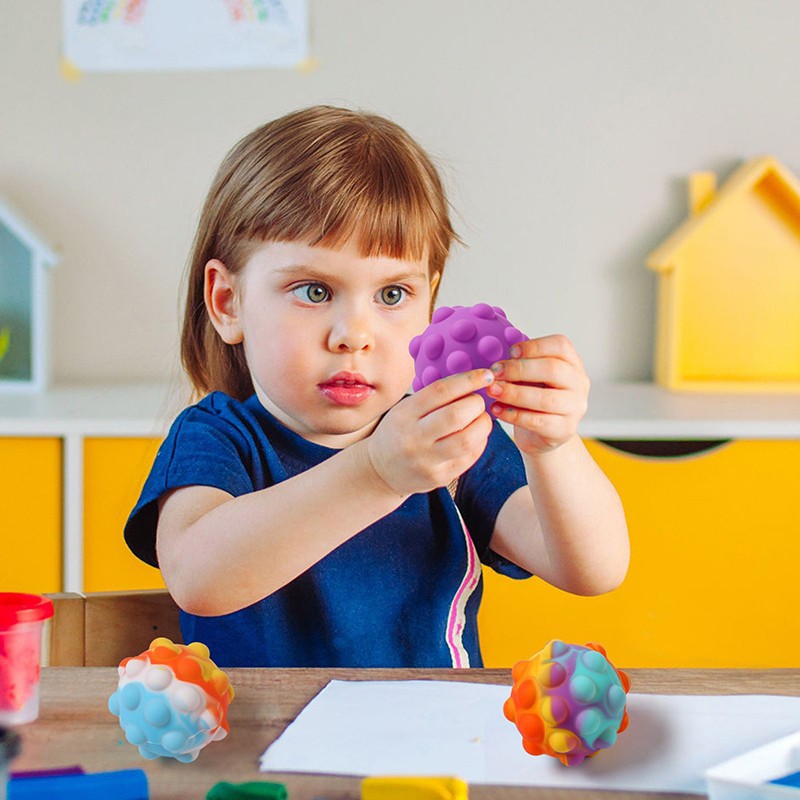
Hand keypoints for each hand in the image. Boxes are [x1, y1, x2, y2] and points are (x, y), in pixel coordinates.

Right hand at [367, 368, 494, 495]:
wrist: (382, 470)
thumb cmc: (399, 432)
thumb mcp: (405, 409)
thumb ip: (433, 397)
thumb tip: (472, 380)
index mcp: (405, 414)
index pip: (441, 391)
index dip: (468, 380)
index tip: (485, 375)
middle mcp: (414, 438)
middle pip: (456, 416)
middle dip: (476, 403)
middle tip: (478, 401)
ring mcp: (426, 461)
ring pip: (467, 440)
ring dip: (483, 424)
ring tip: (480, 418)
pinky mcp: (439, 477)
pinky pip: (469, 457)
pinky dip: (480, 442)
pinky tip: (476, 435)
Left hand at [486, 334, 588, 454]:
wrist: (541, 434)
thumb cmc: (534, 399)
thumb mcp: (531, 377)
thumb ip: (521, 366)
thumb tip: (498, 364)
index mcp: (572, 363)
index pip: (560, 345)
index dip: (534, 346)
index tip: (511, 352)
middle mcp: (579, 383)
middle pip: (553, 369)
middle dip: (519, 369)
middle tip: (495, 372)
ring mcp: (575, 408)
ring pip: (545, 398)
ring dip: (514, 393)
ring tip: (492, 390)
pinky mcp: (564, 430)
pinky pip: (537, 421)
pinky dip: (513, 414)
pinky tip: (497, 409)